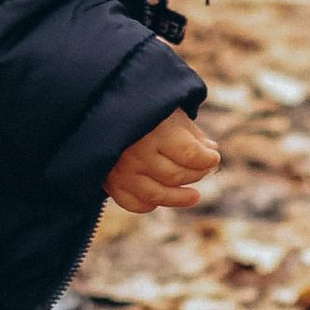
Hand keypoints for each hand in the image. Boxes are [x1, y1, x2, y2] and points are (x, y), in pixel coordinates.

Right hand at [106, 111, 220, 214]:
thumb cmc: (140, 105)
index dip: (207, 159)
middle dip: (196, 173)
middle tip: (204, 168)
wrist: (95, 106)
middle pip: (176, 175)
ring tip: (194, 196)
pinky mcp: (110, 182)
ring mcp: (123, 170)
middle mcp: (138, 153)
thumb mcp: (168, 110)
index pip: (190, 154)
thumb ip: (190, 131)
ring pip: (157, 195)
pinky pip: (133, 203)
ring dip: (179, 198)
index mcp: (155, 130)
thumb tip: (211, 150)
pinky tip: (159, 198)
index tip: (213, 156)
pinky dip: (149, 204)